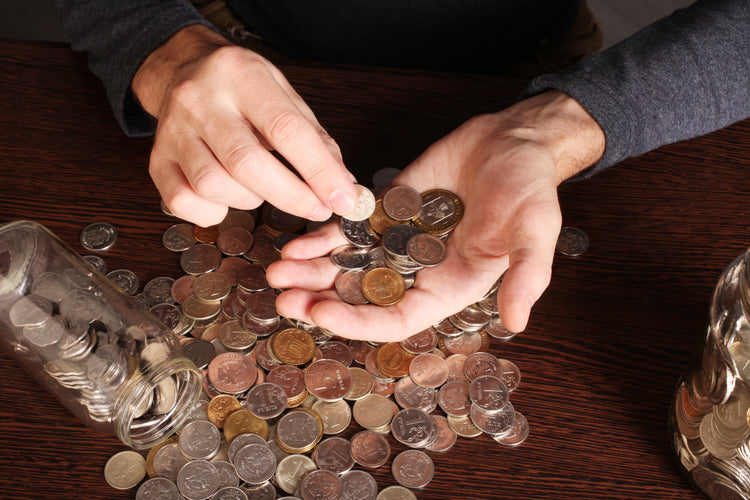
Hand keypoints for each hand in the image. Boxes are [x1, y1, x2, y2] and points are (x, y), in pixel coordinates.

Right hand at [132, 25, 357, 225]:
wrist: (180, 69)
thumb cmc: (240, 87)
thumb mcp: (283, 95)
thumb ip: (315, 139)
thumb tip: (343, 187)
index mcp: (240, 74)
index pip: (286, 129)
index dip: (319, 170)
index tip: (343, 198)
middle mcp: (200, 99)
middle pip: (247, 163)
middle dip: (291, 196)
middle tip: (316, 207)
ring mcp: (172, 131)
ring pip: (214, 185)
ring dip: (250, 200)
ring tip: (262, 188)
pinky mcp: (157, 160)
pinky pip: (184, 203)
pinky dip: (214, 212)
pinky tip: (228, 197)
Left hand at [266, 91, 604, 340]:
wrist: (514, 141)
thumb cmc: (531, 190)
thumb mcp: (535, 233)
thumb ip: (525, 277)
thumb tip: (518, 323)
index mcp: (449, 287)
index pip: (396, 318)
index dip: (358, 321)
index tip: (322, 314)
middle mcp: (418, 271)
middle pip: (361, 297)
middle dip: (321, 300)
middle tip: (283, 297)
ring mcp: (398, 241)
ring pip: (347, 264)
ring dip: (312, 272)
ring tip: (277, 271)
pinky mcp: (386, 211)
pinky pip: (349, 229)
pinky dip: (323, 236)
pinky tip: (297, 241)